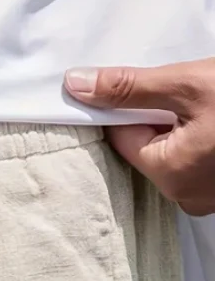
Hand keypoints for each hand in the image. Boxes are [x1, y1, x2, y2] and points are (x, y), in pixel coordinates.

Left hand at [64, 58, 214, 216]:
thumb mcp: (188, 86)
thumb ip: (131, 88)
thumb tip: (77, 84)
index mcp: (170, 176)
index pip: (122, 139)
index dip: (125, 108)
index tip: (135, 86)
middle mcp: (184, 196)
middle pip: (145, 149)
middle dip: (154, 119)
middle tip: (177, 95)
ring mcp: (203, 195)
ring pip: (169, 155)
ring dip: (174, 129)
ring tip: (198, 109)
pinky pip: (190, 162)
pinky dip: (192, 141)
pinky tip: (206, 122)